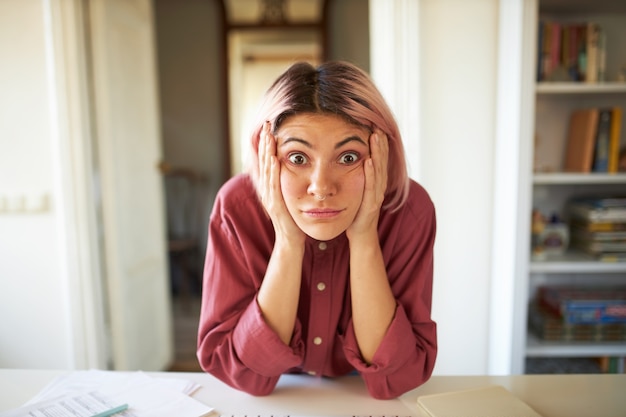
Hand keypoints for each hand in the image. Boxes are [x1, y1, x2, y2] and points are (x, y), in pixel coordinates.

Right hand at [258, 122, 305, 245]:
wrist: (291, 240)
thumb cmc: (294, 218)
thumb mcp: (291, 195)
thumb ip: (290, 182)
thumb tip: (293, 168)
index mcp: (271, 186)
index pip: (268, 160)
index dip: (268, 143)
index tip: (270, 127)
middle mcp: (268, 189)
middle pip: (264, 161)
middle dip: (266, 142)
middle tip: (268, 124)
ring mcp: (270, 197)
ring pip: (267, 170)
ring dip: (267, 152)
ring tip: (269, 136)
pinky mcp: (275, 205)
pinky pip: (274, 186)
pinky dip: (273, 172)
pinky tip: (275, 160)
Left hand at [346, 129, 388, 238]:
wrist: (360, 234)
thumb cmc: (356, 211)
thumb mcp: (357, 189)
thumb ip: (358, 175)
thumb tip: (352, 157)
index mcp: (375, 181)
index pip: (378, 158)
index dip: (378, 143)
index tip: (375, 125)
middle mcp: (379, 186)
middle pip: (381, 160)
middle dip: (380, 142)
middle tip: (377, 125)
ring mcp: (376, 195)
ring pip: (378, 170)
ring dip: (377, 153)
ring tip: (375, 137)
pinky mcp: (371, 204)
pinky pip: (371, 186)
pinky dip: (370, 173)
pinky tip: (368, 161)